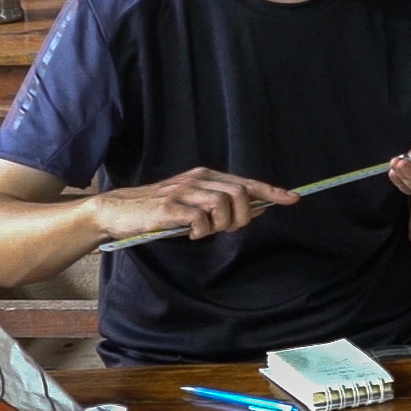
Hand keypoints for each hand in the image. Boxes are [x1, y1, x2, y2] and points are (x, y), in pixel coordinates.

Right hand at [90, 167, 297, 241]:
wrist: (117, 211)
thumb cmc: (160, 211)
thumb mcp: (196, 205)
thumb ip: (225, 205)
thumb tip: (260, 208)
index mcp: (206, 177)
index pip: (246, 182)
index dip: (271, 191)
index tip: (293, 198)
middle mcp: (197, 179)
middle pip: (240, 194)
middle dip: (243, 217)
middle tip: (227, 229)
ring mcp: (183, 191)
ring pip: (223, 204)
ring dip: (222, 224)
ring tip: (206, 231)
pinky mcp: (169, 207)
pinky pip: (200, 219)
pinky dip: (202, 231)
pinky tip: (191, 234)